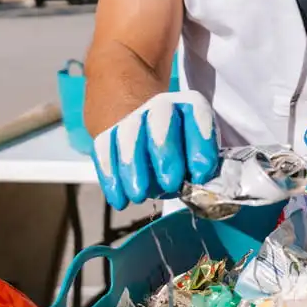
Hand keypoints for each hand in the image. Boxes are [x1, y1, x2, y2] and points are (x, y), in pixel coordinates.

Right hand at [91, 91, 219, 209]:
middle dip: (165, 153)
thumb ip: (201, 168)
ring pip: (128, 137)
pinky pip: (104, 153)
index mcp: (190, 106)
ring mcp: (132, 119)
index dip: (201, 143)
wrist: (149, 141)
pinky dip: (111, 178)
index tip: (202, 174)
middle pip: (160, 120)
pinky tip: (120, 201)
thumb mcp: (199, 158)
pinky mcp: (108, 135)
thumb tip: (199, 185)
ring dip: (133, 167)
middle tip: (171, 184)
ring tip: (140, 195)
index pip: (198, 114)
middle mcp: (161, 107)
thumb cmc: (183, 155)